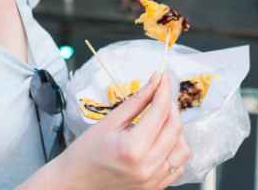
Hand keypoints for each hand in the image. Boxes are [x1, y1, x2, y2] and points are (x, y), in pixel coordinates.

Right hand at [60, 72, 191, 189]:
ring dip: (176, 130)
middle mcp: (146, 167)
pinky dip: (175, 150)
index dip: (164, 90)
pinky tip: (162, 140)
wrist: (74, 182)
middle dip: (171, 106)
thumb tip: (155, 82)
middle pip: (175, 128)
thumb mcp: (110, 121)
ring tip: (161, 120)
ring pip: (182, 148)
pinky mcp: (155, 187)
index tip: (164, 78)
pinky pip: (178, 166)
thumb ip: (137, 101)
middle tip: (162, 94)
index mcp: (133, 148)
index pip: (160, 111)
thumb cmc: (85, 154)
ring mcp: (152, 180)